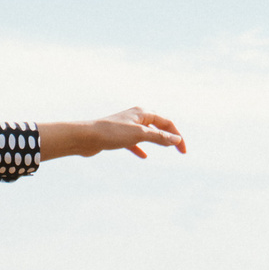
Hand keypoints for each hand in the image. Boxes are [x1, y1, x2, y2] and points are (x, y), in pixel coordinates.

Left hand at [37, 107, 184, 160]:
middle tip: (179, 149)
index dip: (177, 136)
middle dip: (169, 136)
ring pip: (146, 133)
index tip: (183, 151)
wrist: (85, 137)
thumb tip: (177, 140)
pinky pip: (133, 142)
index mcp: (142, 113)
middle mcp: (135, 117)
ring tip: (166, 148)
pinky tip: (144, 156)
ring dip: (157, 140)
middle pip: (158, 125)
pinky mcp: (117, 137)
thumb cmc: (111, 133)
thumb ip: (159, 137)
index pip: (166, 122)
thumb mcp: (139, 134)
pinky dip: (140, 148)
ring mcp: (126, 126)